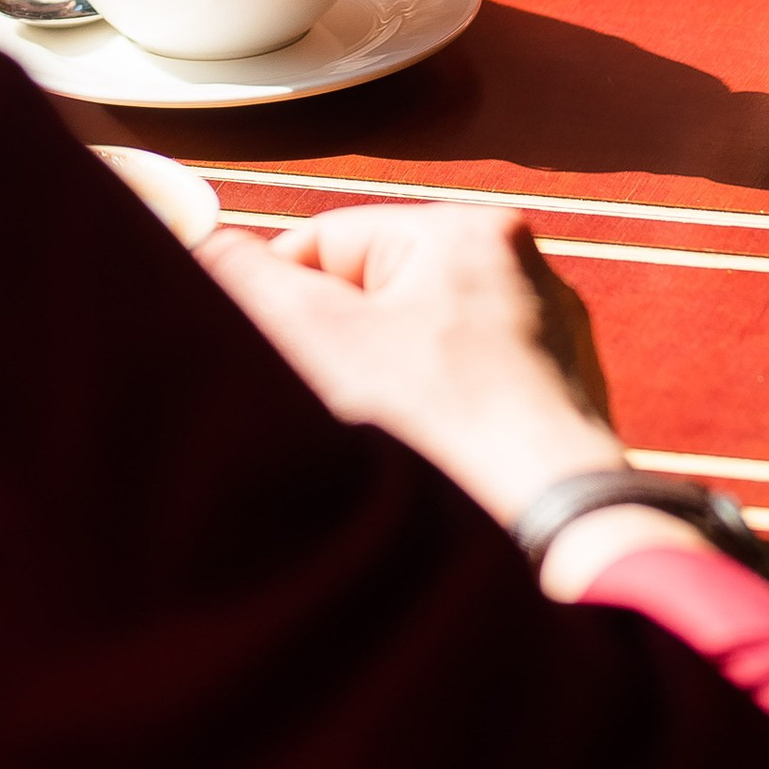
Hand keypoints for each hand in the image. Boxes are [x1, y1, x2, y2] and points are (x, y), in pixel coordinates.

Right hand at [198, 204, 622, 523]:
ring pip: (422, 352)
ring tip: (380, 448)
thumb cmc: (436, 432)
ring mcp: (550, 342)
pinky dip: (437, 427)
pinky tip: (426, 469)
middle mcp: (523, 271)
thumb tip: (208, 244)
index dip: (280, 302)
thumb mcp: (317, 340)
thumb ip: (249, 280)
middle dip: (337, 351)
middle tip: (319, 406)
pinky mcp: (561, 408)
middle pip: (376, 299)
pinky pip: (469, 398)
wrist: (549, 539)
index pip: (328, 243)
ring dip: (383, 391)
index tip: (265, 356)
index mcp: (468, 229)